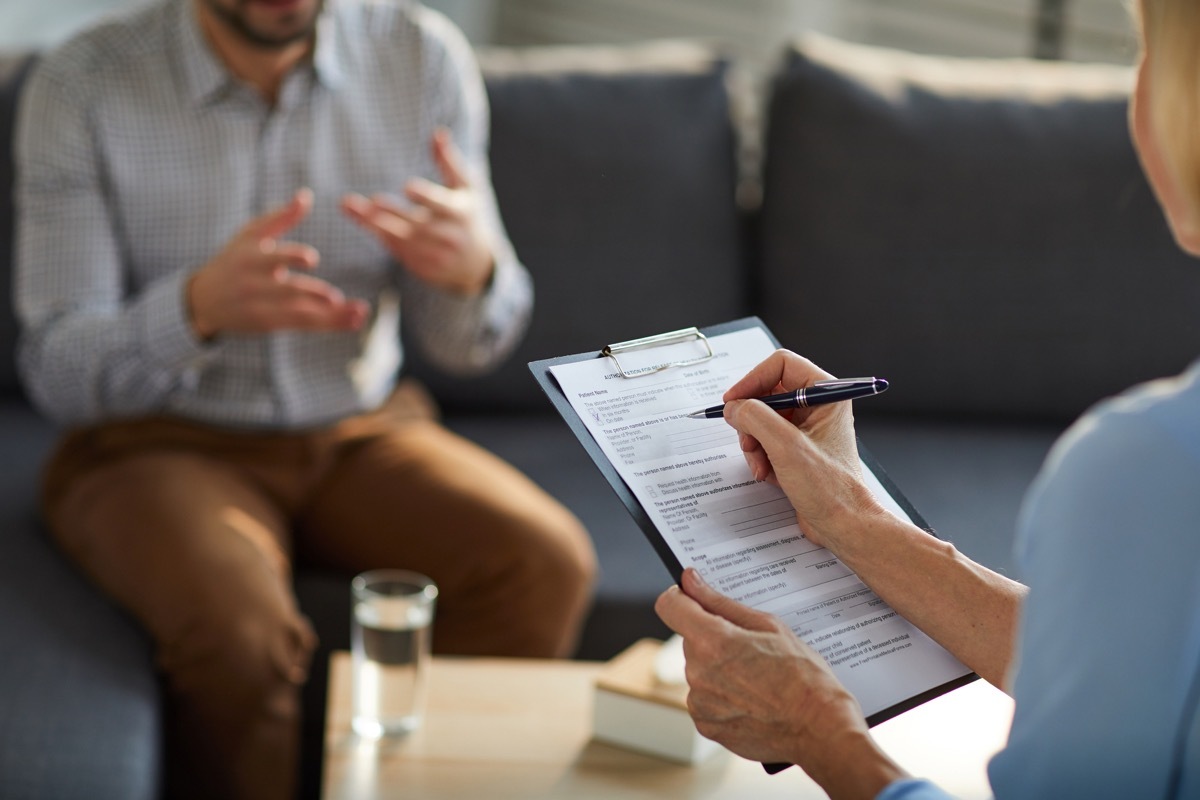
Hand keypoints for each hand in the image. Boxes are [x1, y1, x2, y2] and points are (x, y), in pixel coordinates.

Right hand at [187, 188, 367, 338]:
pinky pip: (302, 325)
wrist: (203, 300)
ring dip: (331, 316)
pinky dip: (328, 324)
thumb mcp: (249, 235)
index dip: (289, 258)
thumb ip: (279, 218)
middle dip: (312, 295)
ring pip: (299, 313)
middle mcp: (254, 286)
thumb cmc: (233, 260)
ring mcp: (261, 308)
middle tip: (336, 299)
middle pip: (287, 292)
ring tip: (358, 313)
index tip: (310, 258)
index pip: (271, 259)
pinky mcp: (269, 324)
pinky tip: (353, 322)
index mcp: (250, 259)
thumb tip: (306, 196)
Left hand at [341, 129, 493, 294]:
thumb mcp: (466, 189)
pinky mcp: (421, 267)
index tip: (408, 187)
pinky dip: (377, 234)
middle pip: (417, 225)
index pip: (442, 206)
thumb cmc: (466, 215)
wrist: (473, 264)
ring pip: (401, 239)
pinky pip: (396, 250)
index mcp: (461, 213)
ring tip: (350, 205)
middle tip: (373, 200)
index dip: (426, 197)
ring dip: (374, 223)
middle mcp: (448, 237)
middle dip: (393, 213)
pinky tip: (358, 217)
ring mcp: (435, 256)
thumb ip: (449, 162)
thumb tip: (438, 132)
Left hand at [655, 569, 904, 798]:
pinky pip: (704, 699)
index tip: (693, 598)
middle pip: (690, 640)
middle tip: (749, 648)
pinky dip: (721, 696)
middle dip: (712, 638)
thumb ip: (720, 602)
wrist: (819, 728)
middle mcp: (697, 673)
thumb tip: (689, 580)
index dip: (680, 597)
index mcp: (712, 641)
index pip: (670, 606)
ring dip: (717, 669)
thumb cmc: (803, 676)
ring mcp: (700, 703)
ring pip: (698, 670)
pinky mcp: (706, 726)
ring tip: (756, 678)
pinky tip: (751, 699)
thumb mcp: (768, 626)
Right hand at [722, 350, 880, 549]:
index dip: (753, 380)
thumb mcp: (785, 447)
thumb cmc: (831, 488)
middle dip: (752, 420)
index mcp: (827, 394)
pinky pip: (767, 439)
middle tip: (748, 440)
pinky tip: (769, 473)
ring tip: (761, 464)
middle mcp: (818, 406)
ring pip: (763, 419)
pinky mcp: (798, 448)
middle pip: (767, 394)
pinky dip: (761, 456)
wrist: (843, 524)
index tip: (734, 401)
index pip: (781, 366)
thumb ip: (754, 418)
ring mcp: (807, 428)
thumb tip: (734, 407)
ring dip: (754, 442)